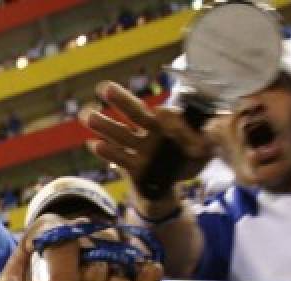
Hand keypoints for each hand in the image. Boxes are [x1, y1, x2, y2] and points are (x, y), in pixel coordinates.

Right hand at [81, 81, 213, 200]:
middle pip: (135, 114)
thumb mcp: (203, 150)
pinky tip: (93, 145)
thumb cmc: (191, 162)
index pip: (164, 115)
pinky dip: (108, 153)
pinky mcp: (134, 168)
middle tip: (104, 88)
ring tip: (86, 115)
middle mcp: (150, 133)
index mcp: (168, 123)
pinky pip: (120, 159)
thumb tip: (194, 137)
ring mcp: (140, 149)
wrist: (175, 183)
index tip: (162, 113)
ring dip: (104, 125)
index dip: (163, 115)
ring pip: (121, 135)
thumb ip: (198, 140)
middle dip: (121, 101)